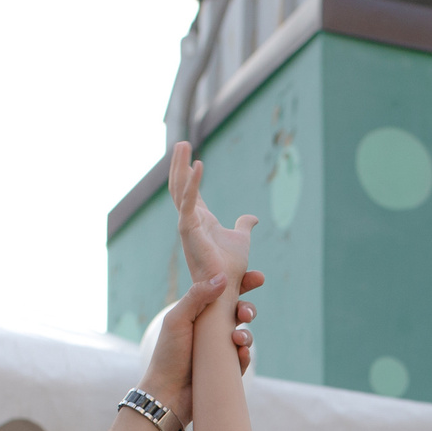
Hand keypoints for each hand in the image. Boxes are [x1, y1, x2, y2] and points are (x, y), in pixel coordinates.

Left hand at [138, 269, 260, 422]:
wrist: (167, 394)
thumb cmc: (168, 355)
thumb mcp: (178, 320)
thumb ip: (197, 296)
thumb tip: (223, 277)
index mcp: (199, 313)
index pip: (224, 293)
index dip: (242, 284)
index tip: (257, 278)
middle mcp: (211, 329)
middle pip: (238, 312)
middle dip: (248, 309)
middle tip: (246, 313)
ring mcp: (219, 349)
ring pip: (244, 335)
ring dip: (246, 334)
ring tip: (237, 338)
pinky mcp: (226, 369)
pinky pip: (243, 359)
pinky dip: (245, 355)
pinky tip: (241, 354)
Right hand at [169, 143, 257, 295]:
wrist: (224, 287)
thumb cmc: (230, 268)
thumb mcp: (241, 239)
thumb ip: (244, 225)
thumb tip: (251, 218)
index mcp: (199, 219)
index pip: (190, 190)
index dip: (188, 172)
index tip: (189, 152)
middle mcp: (189, 220)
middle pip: (180, 186)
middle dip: (179, 164)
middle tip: (181, 142)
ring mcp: (187, 224)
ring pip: (179, 189)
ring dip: (181, 166)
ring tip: (183, 145)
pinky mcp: (189, 230)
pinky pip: (189, 201)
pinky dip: (193, 183)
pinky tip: (198, 165)